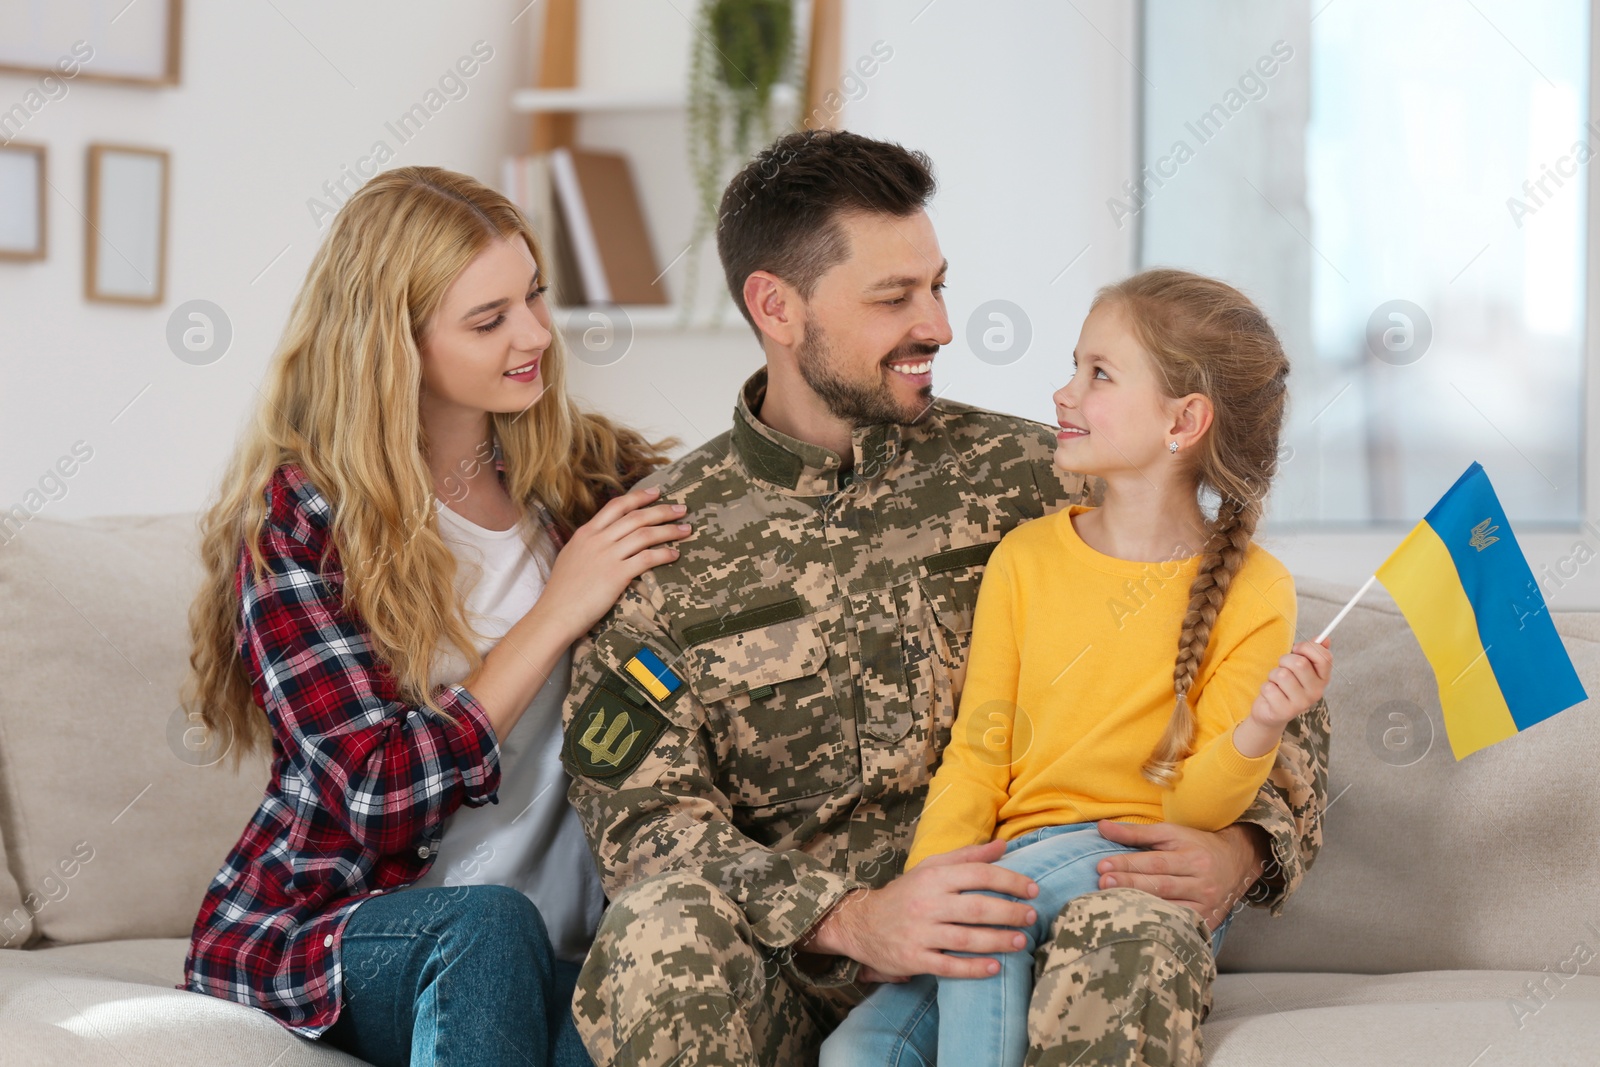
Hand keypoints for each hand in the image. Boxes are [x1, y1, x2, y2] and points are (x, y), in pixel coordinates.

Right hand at [540, 485, 688, 641]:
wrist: (555, 613)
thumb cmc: (563, 591)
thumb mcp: (571, 557)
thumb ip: (589, 544)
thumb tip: (605, 538)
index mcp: (586, 533)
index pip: (616, 506)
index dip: (639, 497)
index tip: (656, 492)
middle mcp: (597, 539)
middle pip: (636, 517)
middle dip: (662, 511)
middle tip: (681, 509)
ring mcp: (607, 556)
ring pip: (645, 534)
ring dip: (669, 530)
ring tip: (686, 530)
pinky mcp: (617, 575)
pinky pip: (647, 558)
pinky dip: (664, 554)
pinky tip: (675, 554)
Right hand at [804, 840, 1040, 979]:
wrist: (861, 923)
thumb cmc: (905, 893)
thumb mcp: (930, 868)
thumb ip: (967, 857)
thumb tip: (1002, 845)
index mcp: (933, 878)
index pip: (978, 874)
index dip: (1009, 881)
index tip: (1032, 889)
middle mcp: (927, 903)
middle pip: (976, 908)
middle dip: (1009, 913)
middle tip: (1032, 917)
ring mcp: (920, 933)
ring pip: (966, 938)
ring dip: (998, 941)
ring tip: (1021, 942)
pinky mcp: (914, 958)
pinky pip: (948, 965)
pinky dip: (973, 968)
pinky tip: (994, 967)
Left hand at [1093, 821, 1267, 930]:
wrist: (1236, 863)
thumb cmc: (1196, 846)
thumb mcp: (1170, 833)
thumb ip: (1136, 832)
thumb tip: (1102, 827)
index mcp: (1192, 857)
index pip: (1155, 862)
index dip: (1128, 864)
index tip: (1102, 866)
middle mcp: (1201, 882)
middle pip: (1161, 885)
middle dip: (1130, 885)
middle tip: (1102, 882)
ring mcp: (1206, 905)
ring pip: (1170, 909)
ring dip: (1141, 907)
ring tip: (1114, 904)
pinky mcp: (1207, 922)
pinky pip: (1181, 926)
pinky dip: (1160, 925)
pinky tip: (1139, 924)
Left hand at [1249, 638, 1331, 728]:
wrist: (1272, 713)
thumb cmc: (1286, 685)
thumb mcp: (1300, 668)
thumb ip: (1311, 653)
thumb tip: (1325, 639)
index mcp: (1323, 680)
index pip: (1325, 658)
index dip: (1308, 647)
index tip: (1297, 649)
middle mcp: (1316, 692)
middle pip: (1300, 663)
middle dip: (1285, 660)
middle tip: (1283, 668)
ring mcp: (1301, 704)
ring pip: (1282, 674)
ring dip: (1273, 675)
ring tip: (1276, 683)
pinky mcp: (1284, 711)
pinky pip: (1269, 687)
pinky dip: (1266, 687)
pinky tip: (1271, 695)